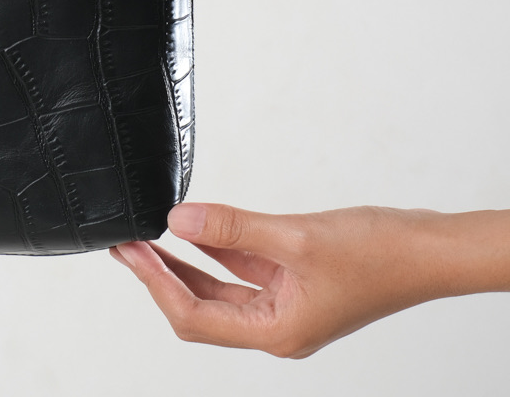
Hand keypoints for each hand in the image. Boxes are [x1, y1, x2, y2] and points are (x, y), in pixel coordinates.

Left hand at [111, 203, 509, 357]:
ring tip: (147, 239)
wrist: (427, 249)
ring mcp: (283, 304)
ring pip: (218, 289)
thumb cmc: (377, 254)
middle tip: (127, 245)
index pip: (195, 316)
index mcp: (276, 333)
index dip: (157, 284)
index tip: (131, 253)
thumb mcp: (294, 237)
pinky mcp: (291, 281)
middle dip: (160, 275)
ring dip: (183, 264)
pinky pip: (240, 271)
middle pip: (200, 307)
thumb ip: (232, 229)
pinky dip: (214, 252)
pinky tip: (193, 231)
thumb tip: (177, 221)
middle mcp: (274, 326)